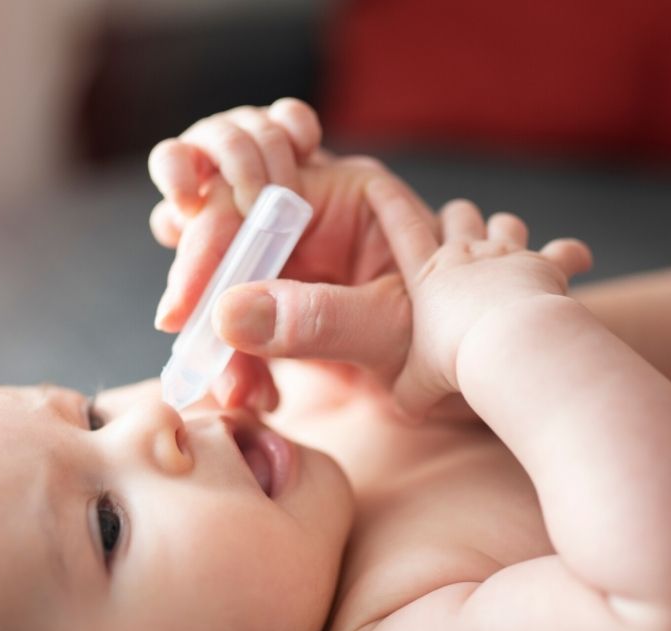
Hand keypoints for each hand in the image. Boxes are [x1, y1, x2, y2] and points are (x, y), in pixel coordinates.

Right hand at [148, 99, 435, 411]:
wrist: (490, 364)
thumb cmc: (458, 330)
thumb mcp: (390, 323)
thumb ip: (316, 317)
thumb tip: (230, 316)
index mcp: (337, 194)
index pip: (247, 206)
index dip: (206, 257)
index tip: (180, 314)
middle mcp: (311, 221)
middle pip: (228, 249)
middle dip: (208, 309)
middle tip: (198, 361)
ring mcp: (300, 263)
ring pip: (232, 293)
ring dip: (225, 347)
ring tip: (240, 393)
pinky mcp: (293, 306)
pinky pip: (250, 329)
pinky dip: (246, 364)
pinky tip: (254, 396)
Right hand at [365, 178, 593, 420]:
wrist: (508, 345)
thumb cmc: (454, 362)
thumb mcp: (416, 384)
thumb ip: (409, 394)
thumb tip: (406, 414)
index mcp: (428, 273)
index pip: (400, 225)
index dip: (387, 201)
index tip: (377, 184)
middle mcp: (465, 252)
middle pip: (458, 212)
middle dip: (456, 217)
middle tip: (456, 230)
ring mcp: (507, 254)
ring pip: (505, 221)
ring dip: (506, 230)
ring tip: (509, 245)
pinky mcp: (543, 265)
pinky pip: (564, 250)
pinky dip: (571, 254)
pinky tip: (578, 260)